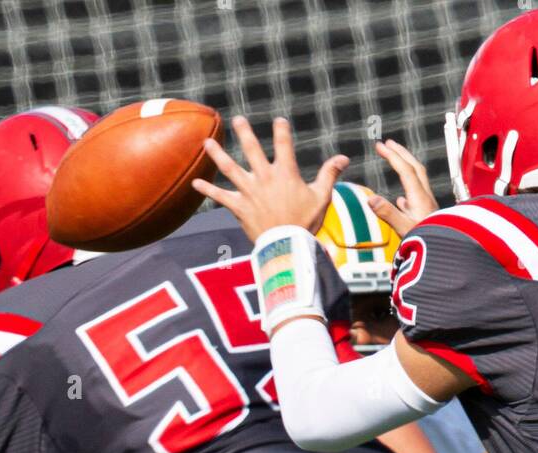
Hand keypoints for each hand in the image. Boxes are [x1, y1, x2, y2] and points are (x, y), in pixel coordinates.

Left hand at [193, 115, 348, 241]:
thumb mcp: (321, 198)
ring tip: (207, 142)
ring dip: (217, 155)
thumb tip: (344, 158)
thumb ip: (329, 174)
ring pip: (230, 168)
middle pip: (251, 150)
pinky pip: (220, 196)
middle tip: (236, 120)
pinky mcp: (239, 207)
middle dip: (244, 133)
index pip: (283, 145)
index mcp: (285, 173)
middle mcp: (264, 178)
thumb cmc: (306, 223)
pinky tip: (194, 183)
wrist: (287, 246)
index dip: (281, 131)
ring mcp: (249, 192)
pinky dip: (207, 190)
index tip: (279, 120)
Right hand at [369, 139, 439, 236]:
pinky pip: (417, 199)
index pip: (405, 169)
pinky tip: (402, 200)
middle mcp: (426, 198)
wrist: (447, 258)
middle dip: (401, 153)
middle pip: (415, 168)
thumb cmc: (428, 244)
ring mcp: (428, 207)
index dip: (392, 156)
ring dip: (405, 167)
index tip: (380, 146)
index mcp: (419, 198)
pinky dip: (408, 192)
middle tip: (387, 144)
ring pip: (418, 180)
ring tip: (395, 162)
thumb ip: (388, 214)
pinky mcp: (428, 217)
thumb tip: (370, 199)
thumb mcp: (404, 230)